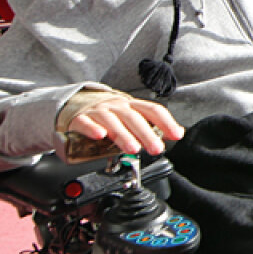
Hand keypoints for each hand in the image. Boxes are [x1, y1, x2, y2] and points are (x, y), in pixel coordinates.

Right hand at [66, 96, 184, 156]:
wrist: (75, 105)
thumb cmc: (109, 114)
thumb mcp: (133, 117)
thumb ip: (153, 126)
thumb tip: (177, 133)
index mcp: (132, 106)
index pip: (153, 110)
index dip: (166, 122)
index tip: (176, 135)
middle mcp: (116, 106)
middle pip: (134, 118)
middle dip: (146, 134)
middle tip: (156, 149)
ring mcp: (98, 111)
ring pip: (112, 121)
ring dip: (124, 135)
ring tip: (133, 148)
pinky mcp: (79, 119)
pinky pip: (85, 122)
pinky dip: (92, 128)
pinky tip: (100, 136)